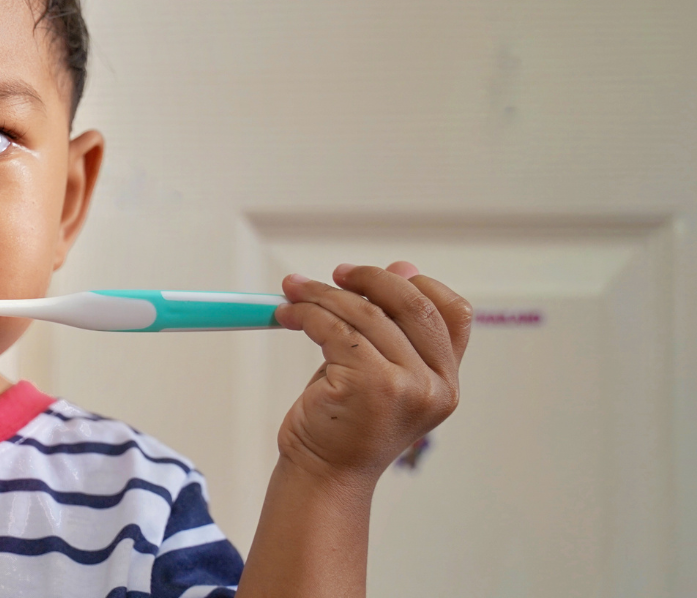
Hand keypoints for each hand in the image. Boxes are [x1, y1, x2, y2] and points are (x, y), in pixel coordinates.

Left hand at [272, 262, 472, 483]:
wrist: (324, 475)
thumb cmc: (346, 424)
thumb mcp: (379, 369)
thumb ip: (393, 327)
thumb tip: (403, 267)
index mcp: (446, 380)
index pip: (454, 313)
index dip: (420, 284)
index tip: (382, 273)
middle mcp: (436, 384)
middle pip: (413, 304)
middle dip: (370, 279)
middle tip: (336, 274)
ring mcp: (406, 385)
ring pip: (366, 313)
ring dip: (323, 294)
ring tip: (295, 291)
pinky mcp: (370, 384)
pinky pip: (334, 328)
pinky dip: (306, 313)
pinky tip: (288, 315)